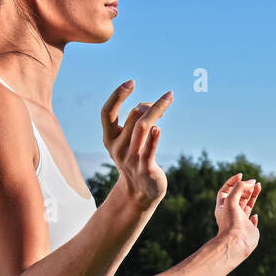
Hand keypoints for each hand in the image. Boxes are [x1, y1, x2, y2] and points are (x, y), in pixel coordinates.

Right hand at [101, 81, 170, 205]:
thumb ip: (135, 124)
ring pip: (142, 126)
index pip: (107, 112)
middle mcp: (118, 147)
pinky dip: (154, 136)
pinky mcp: (146, 168)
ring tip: (168, 99)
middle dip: (150, 104)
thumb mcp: (128, 142)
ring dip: (156, 110)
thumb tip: (151, 105)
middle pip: (133, 115)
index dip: (117, 95)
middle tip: (165, 101)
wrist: (140, 193)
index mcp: (109, 139)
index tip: (131, 82)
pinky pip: (150, 148)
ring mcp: (131, 158)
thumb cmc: (136, 161)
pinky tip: (159, 127)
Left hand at [214, 173, 260, 260]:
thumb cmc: (230, 222)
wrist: (236, 242)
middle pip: (238, 196)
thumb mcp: (231, 200)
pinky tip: (255, 215)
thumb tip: (251, 183)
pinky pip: (252, 219)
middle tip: (253, 182)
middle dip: (245, 187)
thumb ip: (240, 188)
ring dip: (253, 194)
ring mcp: (241, 220)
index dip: (233, 182)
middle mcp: (232, 213)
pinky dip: (254, 216)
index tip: (241, 175)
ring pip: (247, 204)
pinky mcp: (249, 227)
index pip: (226, 190)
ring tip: (259, 185)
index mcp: (223, 206)